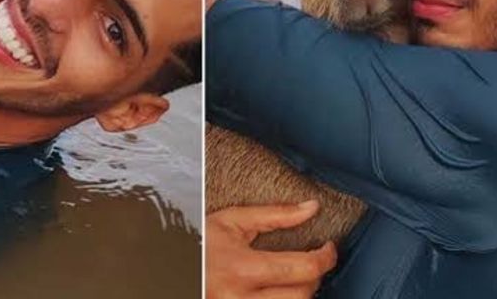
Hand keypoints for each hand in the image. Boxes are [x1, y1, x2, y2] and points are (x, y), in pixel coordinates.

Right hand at [207, 201, 337, 298]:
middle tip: (312, 263)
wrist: (167, 261)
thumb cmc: (199, 241)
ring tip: (297, 279)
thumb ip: (275, 215)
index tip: (328, 249)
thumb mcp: (232, 221)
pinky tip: (281, 291)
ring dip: (302, 295)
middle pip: (301, 296)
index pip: (302, 268)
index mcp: (241, 268)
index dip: (325, 258)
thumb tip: (312, 207)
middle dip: (315, 278)